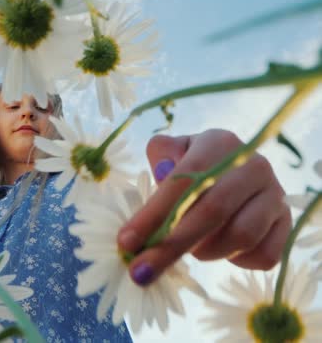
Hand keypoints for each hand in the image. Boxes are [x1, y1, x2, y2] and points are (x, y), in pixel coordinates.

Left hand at [117, 129, 291, 285]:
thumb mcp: (171, 151)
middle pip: (212, 211)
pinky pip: (263, 255)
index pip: (185, 180)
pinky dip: (235, 261)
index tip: (126, 242)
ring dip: (204, 250)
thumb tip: (165, 174)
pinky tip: (219, 249)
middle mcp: (254, 165)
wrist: (233, 172)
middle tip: (141, 270)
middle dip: (170, 246)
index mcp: (220, 142)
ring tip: (188, 246)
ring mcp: (275, 195)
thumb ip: (161, 156)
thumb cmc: (193, 164)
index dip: (154, 213)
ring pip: (240, 236)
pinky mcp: (286, 223)